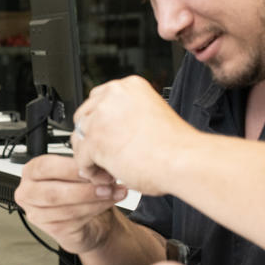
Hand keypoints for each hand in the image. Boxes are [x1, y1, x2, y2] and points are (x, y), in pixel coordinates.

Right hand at [13, 154, 127, 254]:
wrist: (91, 218)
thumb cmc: (80, 190)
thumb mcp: (80, 169)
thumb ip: (79, 157)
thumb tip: (85, 143)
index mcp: (31, 172)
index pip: (45, 167)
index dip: (70, 168)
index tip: (92, 166)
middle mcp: (29, 193)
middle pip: (52, 192)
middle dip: (83, 187)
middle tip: (106, 182)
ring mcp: (37, 214)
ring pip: (65, 208)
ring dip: (94, 199)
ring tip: (112, 191)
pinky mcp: (52, 230)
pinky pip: (74, 220)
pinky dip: (95, 210)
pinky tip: (108, 203)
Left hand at [71, 76, 197, 196]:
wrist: (184, 160)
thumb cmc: (176, 146)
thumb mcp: (151, 114)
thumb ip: (129, 116)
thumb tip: (113, 130)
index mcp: (128, 87)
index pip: (98, 101)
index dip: (100, 123)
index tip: (106, 136)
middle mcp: (112, 97)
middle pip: (84, 118)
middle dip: (92, 139)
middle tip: (105, 156)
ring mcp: (101, 117)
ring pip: (80, 138)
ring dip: (91, 157)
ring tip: (108, 170)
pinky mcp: (95, 140)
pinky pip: (81, 158)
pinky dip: (92, 172)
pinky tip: (108, 177)